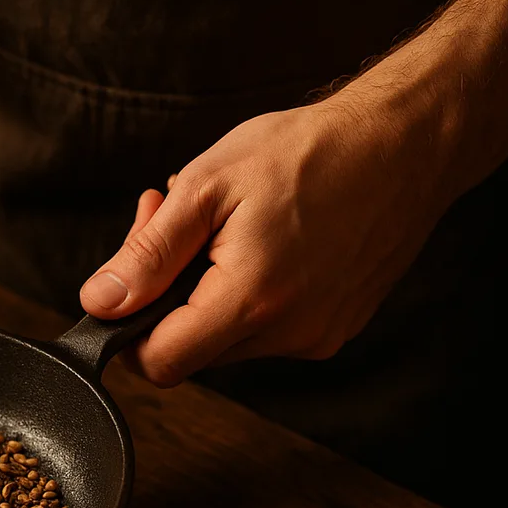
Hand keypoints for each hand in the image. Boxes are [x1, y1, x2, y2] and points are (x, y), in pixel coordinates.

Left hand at [79, 98, 451, 386]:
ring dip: (204, 290)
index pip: (159, 364)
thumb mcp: (207, 188)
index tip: (130, 282)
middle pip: (190, 350)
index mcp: (252, 302)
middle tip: (168, 220)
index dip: (128, 331)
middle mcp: (290, 334)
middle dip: (165, 295)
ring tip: (219, 223)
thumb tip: (100, 303)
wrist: (407, 143)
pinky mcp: (335, 328)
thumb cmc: (312, 152)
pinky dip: (246, 292)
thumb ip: (148, 254)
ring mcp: (318, 336)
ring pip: (226, 339)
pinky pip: (266, 328)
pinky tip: (257, 240)